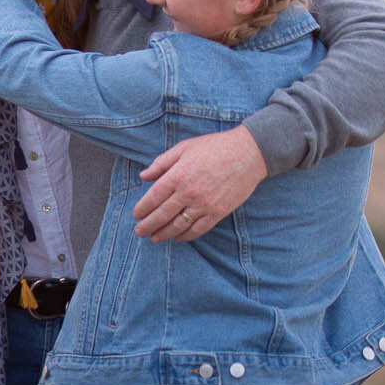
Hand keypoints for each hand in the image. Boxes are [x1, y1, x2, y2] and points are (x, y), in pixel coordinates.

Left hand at [134, 126, 265, 240]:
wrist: (248, 153)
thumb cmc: (215, 147)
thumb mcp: (184, 148)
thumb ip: (161, 163)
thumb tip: (143, 176)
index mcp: (178, 175)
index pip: (153, 197)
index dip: (142, 208)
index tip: (136, 215)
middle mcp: (188, 192)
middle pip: (162, 214)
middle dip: (148, 225)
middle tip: (139, 232)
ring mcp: (204, 204)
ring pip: (178, 225)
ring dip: (164, 233)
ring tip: (154, 238)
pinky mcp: (218, 212)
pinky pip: (198, 229)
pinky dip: (185, 235)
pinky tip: (177, 237)